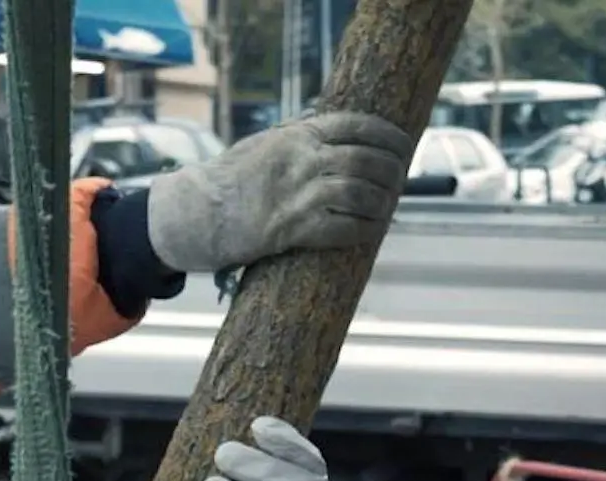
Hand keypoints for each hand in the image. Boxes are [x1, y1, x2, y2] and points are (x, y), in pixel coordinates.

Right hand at [147, 112, 413, 273]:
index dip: (390, 136)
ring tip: (389, 206)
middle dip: (393, 172)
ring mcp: (298, 195)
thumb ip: (301, 137)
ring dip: (383, 203)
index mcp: (298, 136)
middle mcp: (302, 161)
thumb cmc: (234, 178)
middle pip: (367, 161)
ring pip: (360, 194)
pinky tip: (373, 229)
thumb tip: (336, 131)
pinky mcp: (292, 229)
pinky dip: (365, 229)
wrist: (200, 212)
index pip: (358, 125)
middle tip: (401, 182)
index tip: (405, 146)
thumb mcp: (268, 142)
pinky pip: (343, 228)